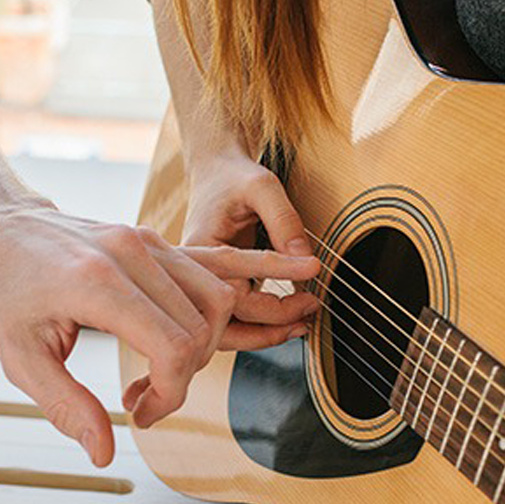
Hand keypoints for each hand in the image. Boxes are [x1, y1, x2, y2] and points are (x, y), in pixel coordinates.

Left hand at [0, 204, 318, 464]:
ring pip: (218, 298)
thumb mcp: (19, 357)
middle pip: (204, 326)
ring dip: (206, 342)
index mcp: (99, 283)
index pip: (176, 346)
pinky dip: (218, 306)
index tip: (144, 415)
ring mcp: (150, 241)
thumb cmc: (1, 287)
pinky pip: (209, 273)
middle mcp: (134, 254)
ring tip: (168, 368)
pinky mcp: (156, 240)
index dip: (172, 393)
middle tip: (149, 400)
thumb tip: (107, 452)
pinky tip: (212, 320)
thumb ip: (67, 406)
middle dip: (186, 375)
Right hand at [184, 151, 319, 348]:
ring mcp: (203, 283)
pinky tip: (289, 319)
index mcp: (197, 250)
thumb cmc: (234, 175)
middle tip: (308, 314)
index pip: (232, 295)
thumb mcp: (262, 187)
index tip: (311, 283)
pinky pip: (233, 316)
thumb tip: (306, 261)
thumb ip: (284, 221)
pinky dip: (260, 323)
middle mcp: (193, 274)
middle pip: (224, 322)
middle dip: (270, 327)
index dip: (274, 302)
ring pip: (225, 328)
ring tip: (301, 326)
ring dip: (263, 334)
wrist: (216, 169)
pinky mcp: (217, 285)